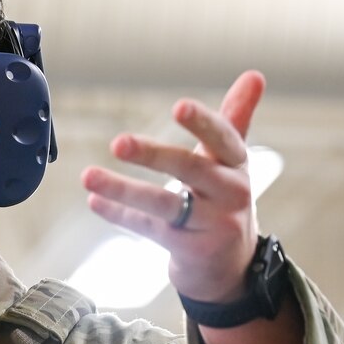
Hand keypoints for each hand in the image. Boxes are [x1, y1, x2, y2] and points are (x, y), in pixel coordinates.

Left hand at [80, 70, 266, 300]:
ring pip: (163, 204)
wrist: (232, 268)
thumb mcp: (233, 162)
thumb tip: (254, 75)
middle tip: (118, 142)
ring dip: (123, 190)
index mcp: (237, 164)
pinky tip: (95, 201)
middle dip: (154, 155)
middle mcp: (229, 194)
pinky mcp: (191, 251)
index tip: (179, 106)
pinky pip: (149, 229)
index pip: (223, 138)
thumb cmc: (225, 201)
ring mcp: (211, 225)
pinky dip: (120, 214)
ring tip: (88, 176)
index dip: (202, 122)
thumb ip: (237, 118)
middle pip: (190, 169)